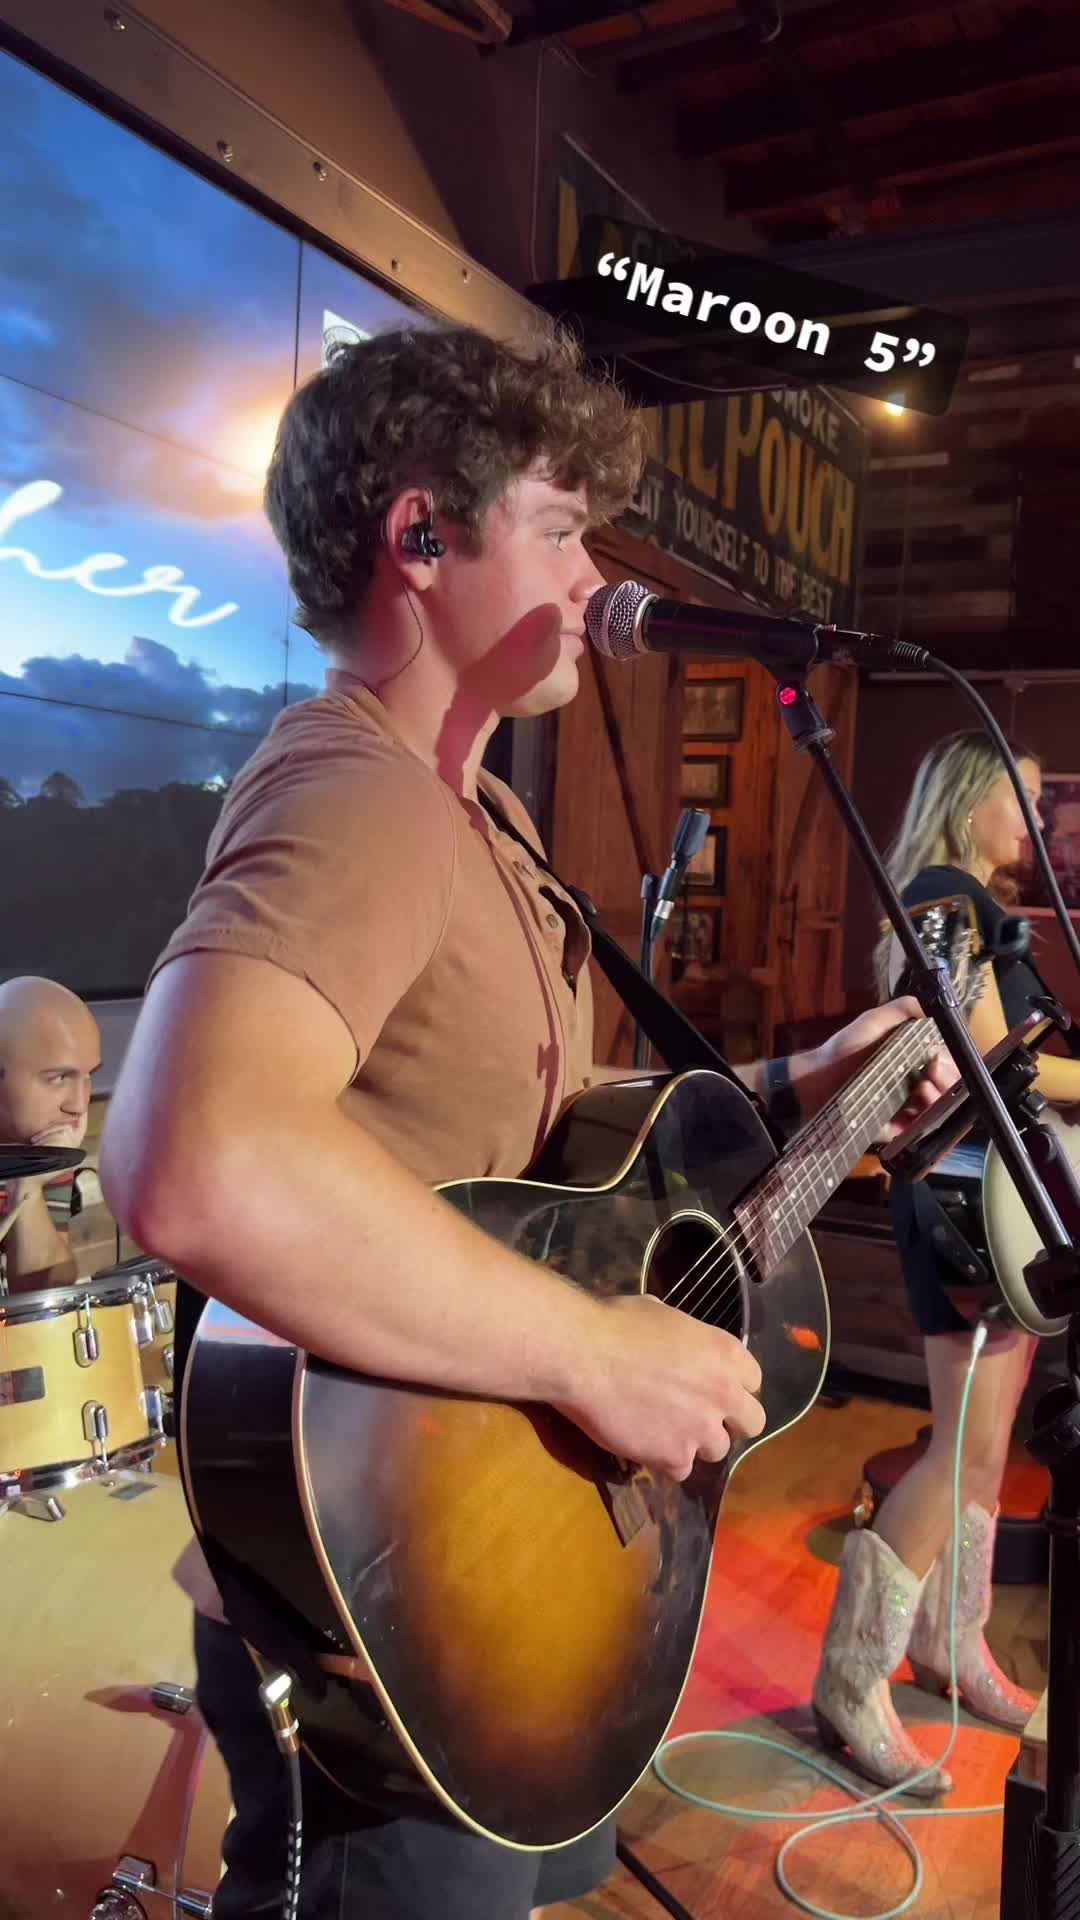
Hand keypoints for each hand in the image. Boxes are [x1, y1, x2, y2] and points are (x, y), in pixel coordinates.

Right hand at [557, 1292, 764, 1481]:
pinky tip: (644, 1443)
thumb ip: (686, 1341)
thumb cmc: (617, 1324)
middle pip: (751, 1423)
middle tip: (699, 1416)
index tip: (711, 1387)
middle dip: (729, 1421)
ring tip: (664, 1430)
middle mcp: (725, 1394)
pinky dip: (664, 1459)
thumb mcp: (664, 1317)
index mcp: (727, 1353)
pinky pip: (682, 1469)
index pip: (753, 1381)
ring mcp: (702, 1430)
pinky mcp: (675, 1457)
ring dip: (696, 1442)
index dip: (732, 1386)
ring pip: (717, 1450)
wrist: (584, 1357)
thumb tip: (677, 1346)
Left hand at [794, 996, 958, 1141]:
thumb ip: (903, 1009)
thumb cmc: (845, 1049)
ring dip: (938, 1098)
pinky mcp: (896, 1129)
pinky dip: (921, 1122)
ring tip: (923, 1088)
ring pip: (939, 1110)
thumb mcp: (874, 1020)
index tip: (939, 1057)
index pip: (948, 1064)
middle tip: (933, 1071)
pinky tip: (915, 1111)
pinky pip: (917, 1131)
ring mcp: (908, 1110)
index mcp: (917, 1061)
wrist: (816, 1079)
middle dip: (948, 1079)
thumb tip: (935, 1008)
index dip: (951, 1062)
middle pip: (950, 1088)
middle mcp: (917, 1086)